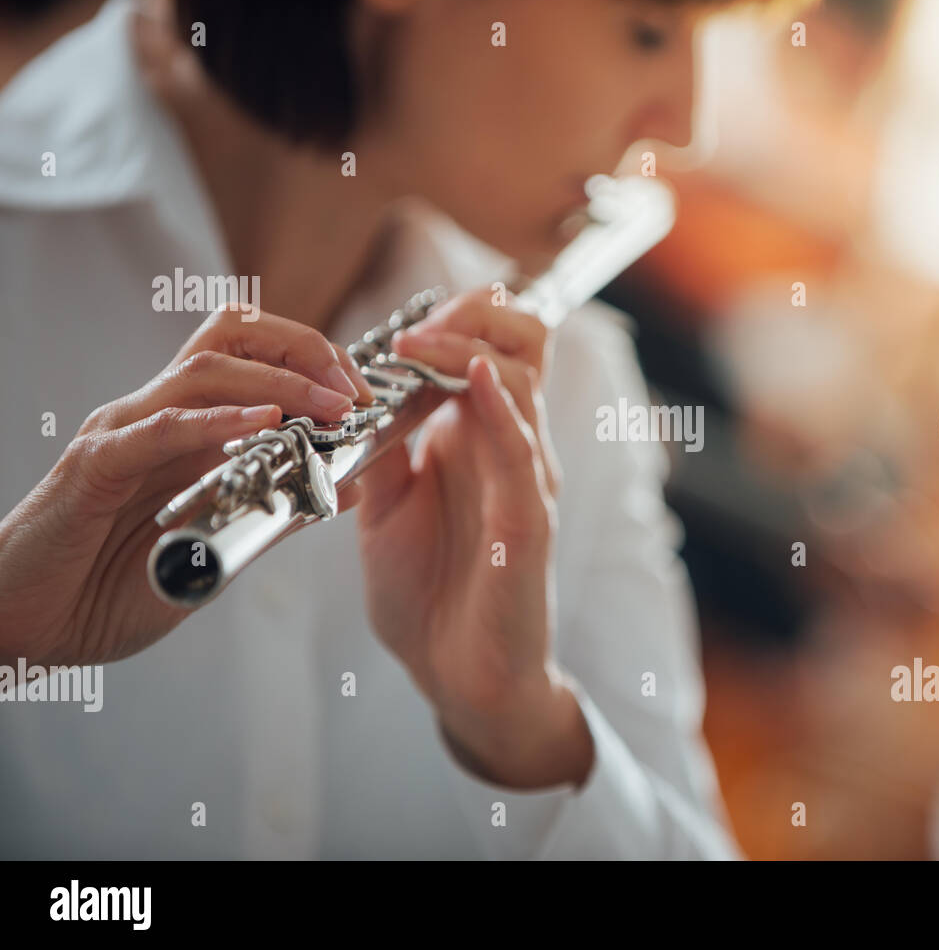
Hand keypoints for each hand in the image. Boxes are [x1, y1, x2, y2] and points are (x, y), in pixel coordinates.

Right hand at [0, 304, 369, 665]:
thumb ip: (279, 511)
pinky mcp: (95, 466)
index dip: (317, 362)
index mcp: (189, 428)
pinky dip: (214, 421)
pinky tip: (263, 425)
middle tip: (353, 392)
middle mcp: (157, 415)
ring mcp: (124, 433)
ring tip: (330, 405)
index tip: (367, 400)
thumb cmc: (109, 585)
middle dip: (305, 349)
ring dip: (280, 383)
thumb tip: (349, 484)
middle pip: (232, 335)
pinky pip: (158, 428)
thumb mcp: (219, 547)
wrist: (24, 623)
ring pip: (204, 370)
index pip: (255, 354)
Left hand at [356, 289, 593, 788]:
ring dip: (468, 352)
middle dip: (473, 319)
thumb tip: (352, 394)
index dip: (462, 319)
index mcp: (481, 443)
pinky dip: (501, 412)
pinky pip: (522, 455)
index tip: (408, 319)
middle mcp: (513, 453)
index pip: (495, 351)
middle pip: (525, 350)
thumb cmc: (429, 596)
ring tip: (418, 343)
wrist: (458, 677)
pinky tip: (473, 383)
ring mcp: (527, 485)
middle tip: (417, 325)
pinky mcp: (529, 526)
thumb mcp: (385, 508)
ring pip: (522, 388)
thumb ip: (381, 451)